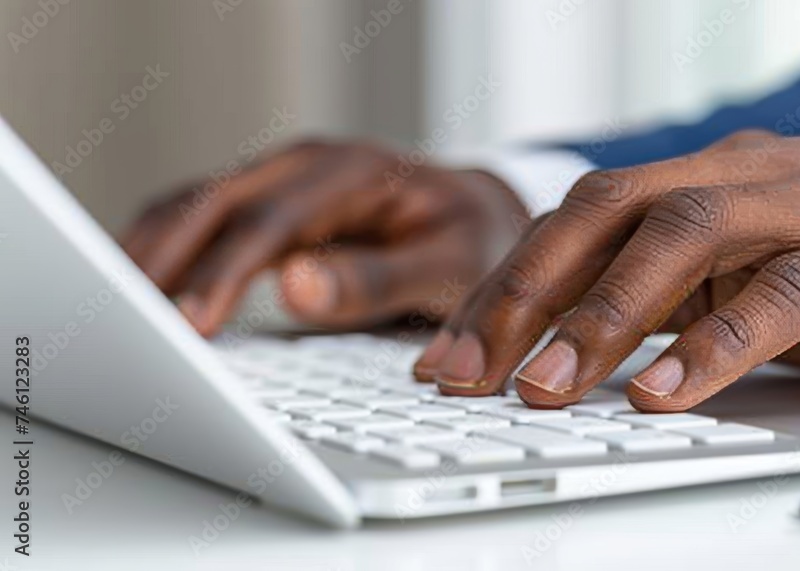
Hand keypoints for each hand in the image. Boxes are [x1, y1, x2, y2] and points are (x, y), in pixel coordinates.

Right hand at [122, 141, 525, 335]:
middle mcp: (309, 166)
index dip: (222, 272)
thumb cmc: (469, 241)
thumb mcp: (445, 265)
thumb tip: (295, 287)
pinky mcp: (272, 204)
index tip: (189, 324)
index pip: (271, 221)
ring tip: (119, 306)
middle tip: (130, 322)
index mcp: (353, 172)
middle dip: (168, 260)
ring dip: (154, 250)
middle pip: (216, 202)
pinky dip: (169, 248)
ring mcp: (286, 180)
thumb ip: (376, 278)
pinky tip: (146, 283)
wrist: (478, 217)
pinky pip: (207, 219)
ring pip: (198, 204)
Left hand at [413, 131, 799, 410]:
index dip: (507, 282)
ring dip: (605, 316)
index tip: (449, 354)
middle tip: (467, 373)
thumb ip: (667, 307)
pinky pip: (794, 290)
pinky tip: (666, 393)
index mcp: (714, 177)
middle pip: (613, 209)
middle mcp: (758, 173)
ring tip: (544, 388)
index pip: (583, 215)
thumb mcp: (744, 291)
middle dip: (529, 293)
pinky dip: (722, 342)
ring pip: (690, 235)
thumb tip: (559, 357)